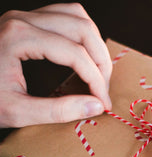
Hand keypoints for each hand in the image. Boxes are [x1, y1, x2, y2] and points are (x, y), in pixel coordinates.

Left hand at [0, 3, 111, 127]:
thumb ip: (57, 110)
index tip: (102, 104)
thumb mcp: (15, 111)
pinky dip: (82, 34)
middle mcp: (23, 19)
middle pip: (82, 29)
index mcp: (19, 38)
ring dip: (94, 43)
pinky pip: (66, 15)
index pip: (75, 54)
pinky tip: (83, 55)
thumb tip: (95, 106)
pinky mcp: (26, 20)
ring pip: (77, 16)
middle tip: (102, 89)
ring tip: (98, 71)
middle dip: (100, 62)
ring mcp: (24, 16)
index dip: (96, 80)